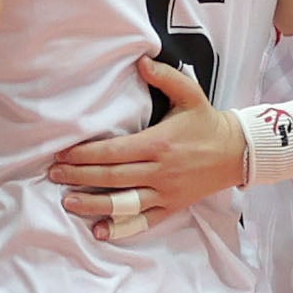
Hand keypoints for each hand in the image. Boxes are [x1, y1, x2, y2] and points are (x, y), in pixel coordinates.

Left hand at [49, 60, 252, 238]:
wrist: (237, 152)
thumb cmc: (208, 123)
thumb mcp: (190, 94)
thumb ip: (165, 77)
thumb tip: (141, 61)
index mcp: (159, 143)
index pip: (113, 152)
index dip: (85, 155)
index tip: (63, 154)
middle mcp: (160, 171)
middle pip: (111, 177)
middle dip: (79, 176)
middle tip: (54, 174)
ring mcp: (166, 192)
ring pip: (123, 203)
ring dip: (93, 204)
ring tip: (68, 202)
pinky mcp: (172, 206)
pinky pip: (144, 221)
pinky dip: (122, 228)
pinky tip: (100, 230)